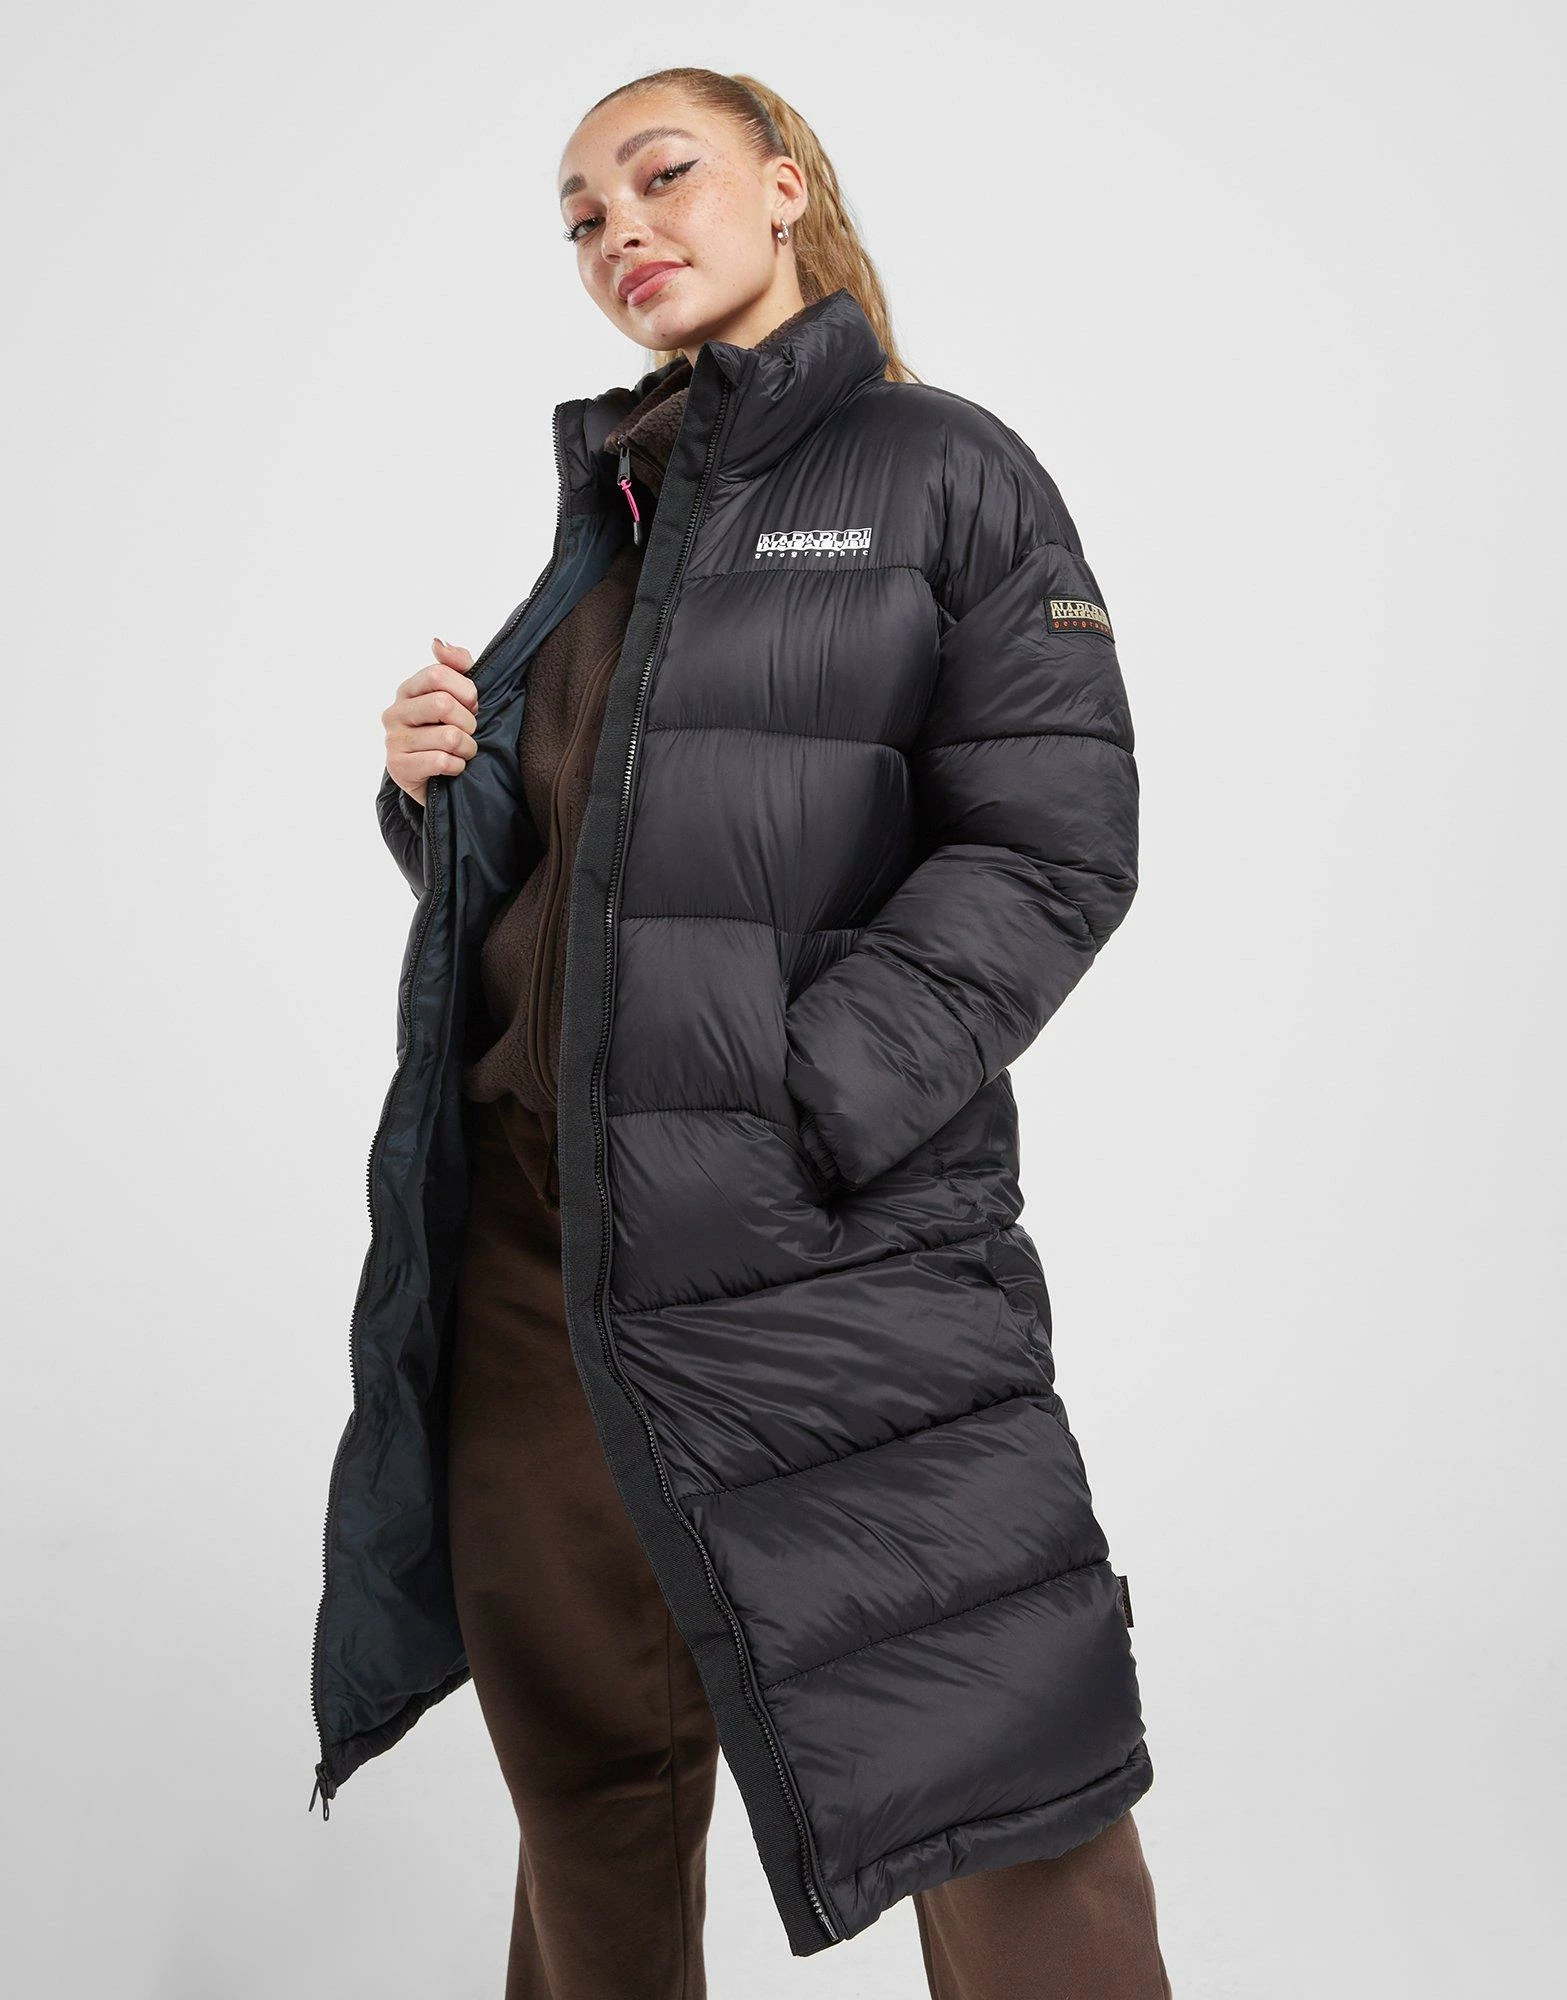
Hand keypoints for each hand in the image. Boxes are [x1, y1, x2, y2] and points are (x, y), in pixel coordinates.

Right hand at [382, 638, 477, 806]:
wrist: (431, 778)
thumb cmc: (446, 730)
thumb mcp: (456, 694)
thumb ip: (455, 664)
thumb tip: (438, 643)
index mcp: (408, 689)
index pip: (437, 674)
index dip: (465, 690)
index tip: (472, 705)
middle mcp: (395, 712)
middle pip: (443, 704)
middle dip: (468, 721)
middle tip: (469, 731)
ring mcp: (393, 740)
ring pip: (448, 737)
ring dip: (467, 747)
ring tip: (463, 751)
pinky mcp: (398, 767)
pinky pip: (442, 761)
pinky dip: (457, 766)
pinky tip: (453, 766)